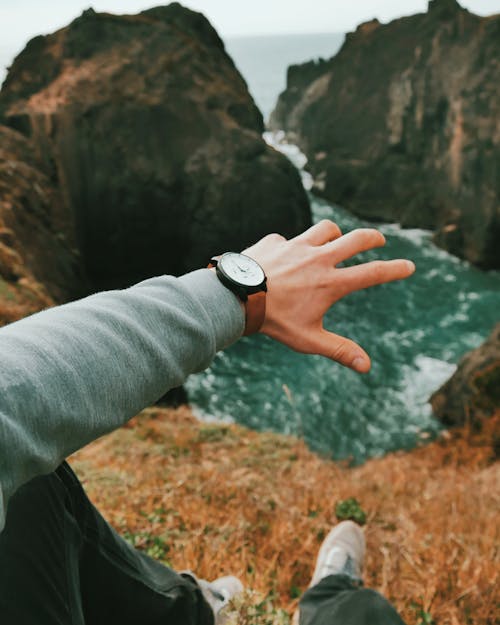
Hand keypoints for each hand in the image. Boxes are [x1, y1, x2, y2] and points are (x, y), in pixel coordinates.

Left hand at [243, 220, 414, 372]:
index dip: (395, 269)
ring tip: (336, 240)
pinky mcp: (276, 242)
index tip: (409, 266)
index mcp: (331, 282)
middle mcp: (318, 258)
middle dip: (373, 237)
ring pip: (326, 229)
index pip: (373, 273)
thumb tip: (367, 366)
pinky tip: (285, 257)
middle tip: (380, 239)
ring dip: (336, 233)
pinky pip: (289, 238)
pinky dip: (293, 246)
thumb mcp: (309, 339)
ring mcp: (296, 246)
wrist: (236, 298)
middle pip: (357, 239)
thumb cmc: (275, 322)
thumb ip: (339, 350)